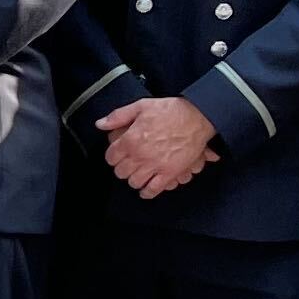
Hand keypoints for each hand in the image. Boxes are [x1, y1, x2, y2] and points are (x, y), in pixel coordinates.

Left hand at [99, 95, 219, 197]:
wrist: (197, 117)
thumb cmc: (171, 110)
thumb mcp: (141, 106)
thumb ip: (118, 116)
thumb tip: (101, 124)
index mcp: (131, 140)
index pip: (111, 157)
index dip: (113, 156)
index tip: (117, 155)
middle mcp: (140, 155)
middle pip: (121, 172)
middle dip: (122, 168)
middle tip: (127, 164)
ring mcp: (155, 166)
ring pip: (134, 182)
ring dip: (134, 179)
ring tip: (137, 174)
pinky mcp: (170, 173)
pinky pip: (154, 189)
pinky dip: (148, 192)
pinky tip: (146, 189)